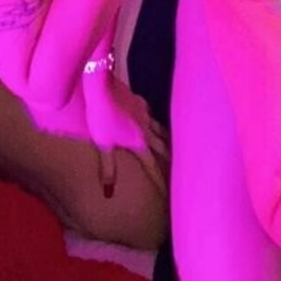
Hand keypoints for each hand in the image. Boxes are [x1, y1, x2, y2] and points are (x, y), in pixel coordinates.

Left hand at [82, 74, 169, 196]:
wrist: (101, 86)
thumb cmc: (100, 117)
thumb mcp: (102, 145)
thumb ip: (109, 169)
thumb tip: (109, 193)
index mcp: (138, 143)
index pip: (153, 166)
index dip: (161, 180)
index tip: (170, 192)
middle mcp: (146, 130)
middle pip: (163, 149)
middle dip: (171, 162)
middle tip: (180, 173)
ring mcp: (144, 114)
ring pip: (161, 131)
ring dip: (168, 143)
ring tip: (175, 152)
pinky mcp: (140, 102)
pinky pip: (152, 116)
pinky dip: (156, 124)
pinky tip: (154, 123)